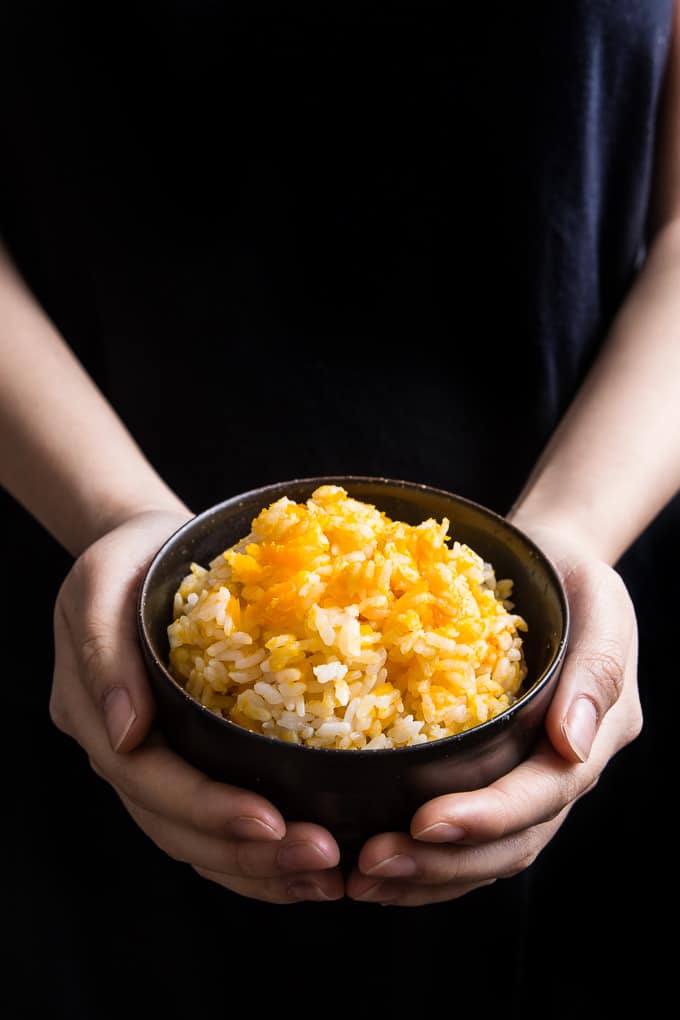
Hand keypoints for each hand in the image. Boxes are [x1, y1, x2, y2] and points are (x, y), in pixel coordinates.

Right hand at [50, 509, 342, 902]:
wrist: (147, 549)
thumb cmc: (126, 560)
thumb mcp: (100, 583)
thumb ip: (103, 653)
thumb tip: (123, 732)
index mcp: (94, 715)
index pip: (148, 781)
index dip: (207, 809)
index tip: (271, 822)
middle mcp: (124, 749)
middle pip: (178, 827)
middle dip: (249, 853)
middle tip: (320, 859)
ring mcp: (157, 757)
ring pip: (198, 839)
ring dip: (261, 868)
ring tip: (325, 876)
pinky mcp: (191, 753)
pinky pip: (219, 816)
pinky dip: (260, 850)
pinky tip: (307, 863)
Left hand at [345, 523, 642, 905]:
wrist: (552, 568)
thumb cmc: (573, 580)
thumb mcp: (601, 607)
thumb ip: (595, 672)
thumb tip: (572, 744)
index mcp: (592, 737)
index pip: (543, 794)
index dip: (487, 816)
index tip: (425, 822)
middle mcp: (561, 769)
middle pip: (510, 842)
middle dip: (442, 862)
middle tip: (371, 866)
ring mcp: (528, 775)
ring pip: (486, 851)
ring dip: (426, 873)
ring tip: (363, 877)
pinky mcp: (494, 769)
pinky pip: (465, 828)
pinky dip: (425, 854)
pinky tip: (376, 860)